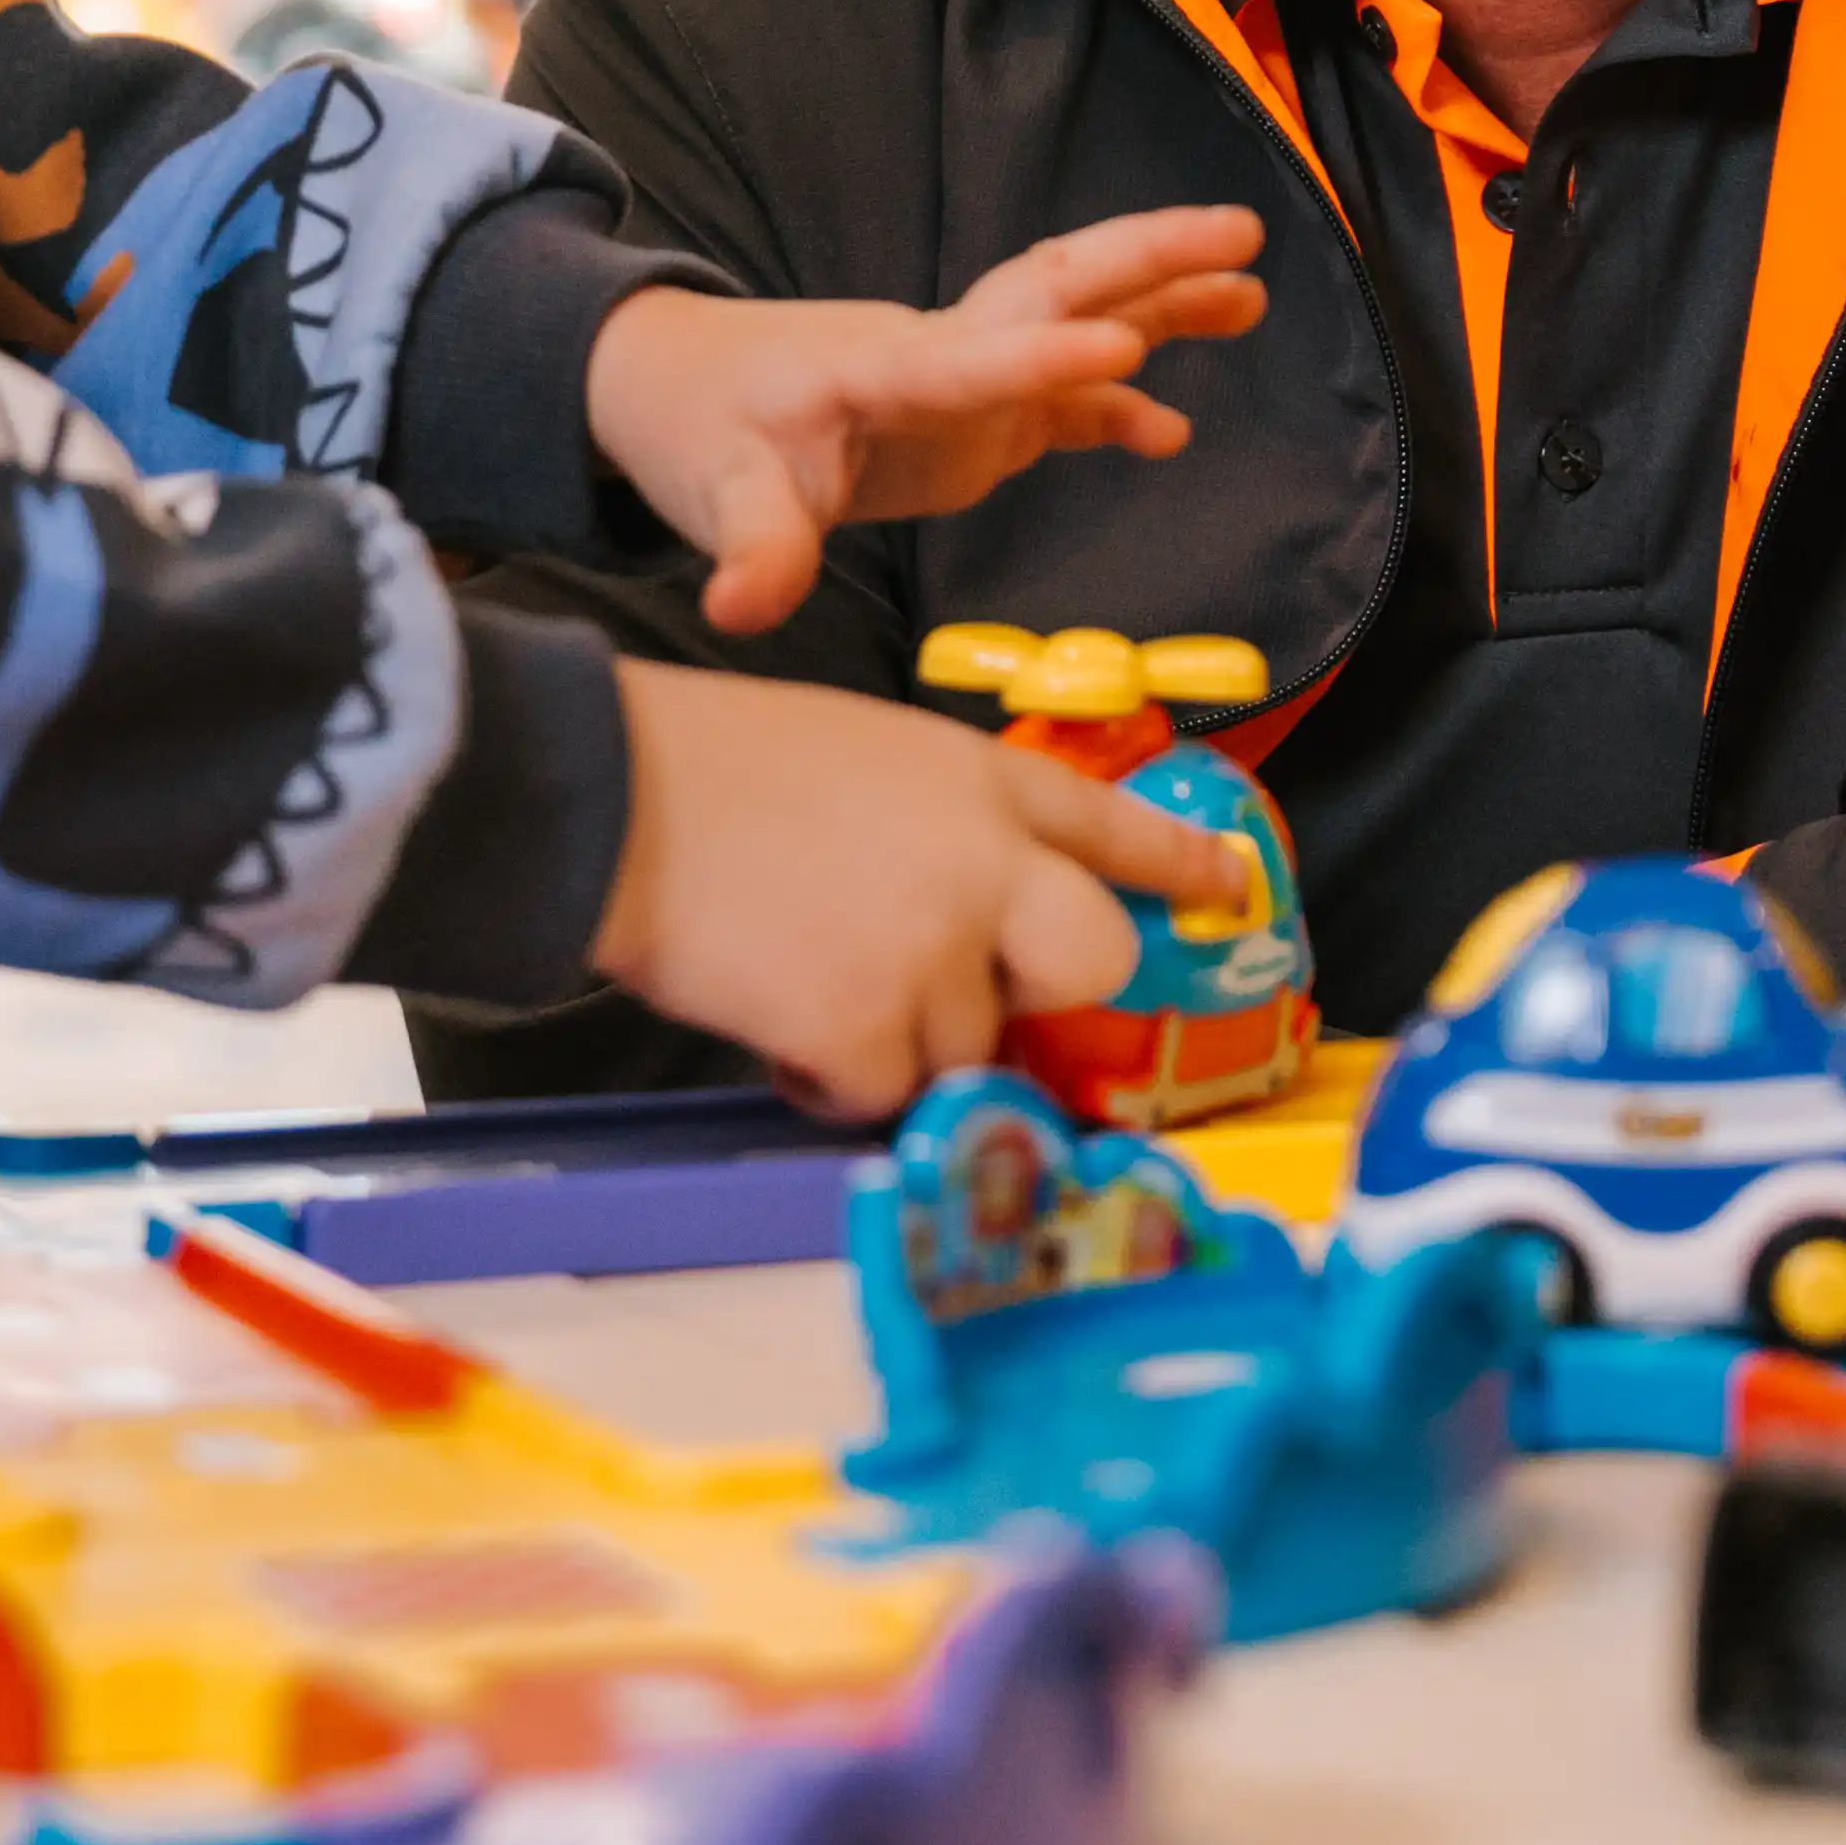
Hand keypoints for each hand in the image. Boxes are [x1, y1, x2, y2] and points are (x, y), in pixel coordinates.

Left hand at [586, 208, 1269, 636]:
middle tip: (1245, 230)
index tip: (1115, 345)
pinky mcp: (967, 414)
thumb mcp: (714, 497)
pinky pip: (1059, 400)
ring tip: (1253, 292)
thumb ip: (750, 549)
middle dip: (1148, 258)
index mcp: (878, 371)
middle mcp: (936, 355)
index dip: (1038, 356)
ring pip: (1074, 322)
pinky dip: (1118, 407)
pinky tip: (1173, 434)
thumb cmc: (691, 430)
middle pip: (1052, 288)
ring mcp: (961, 379)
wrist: (669, 383)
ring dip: (1161, 303)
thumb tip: (742, 610)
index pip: (967, 358)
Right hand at [591, 664, 1266, 1118]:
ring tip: (804, 972)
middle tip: (969, 991)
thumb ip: (944, 829)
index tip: (1228, 886)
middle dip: (1047, 992)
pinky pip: (880, 1091)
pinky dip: (827, 1075)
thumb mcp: (865, 753)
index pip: (1110, 824)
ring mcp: (934, 950)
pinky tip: (772, 1013)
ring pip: (968, 1045)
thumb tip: (969, 921)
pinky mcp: (869, 1028)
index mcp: (978, 782)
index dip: (1177, 862)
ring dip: (897, 1038)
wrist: (617, 795)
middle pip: (1094, 960)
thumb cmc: (717, 767)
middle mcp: (984, 864)